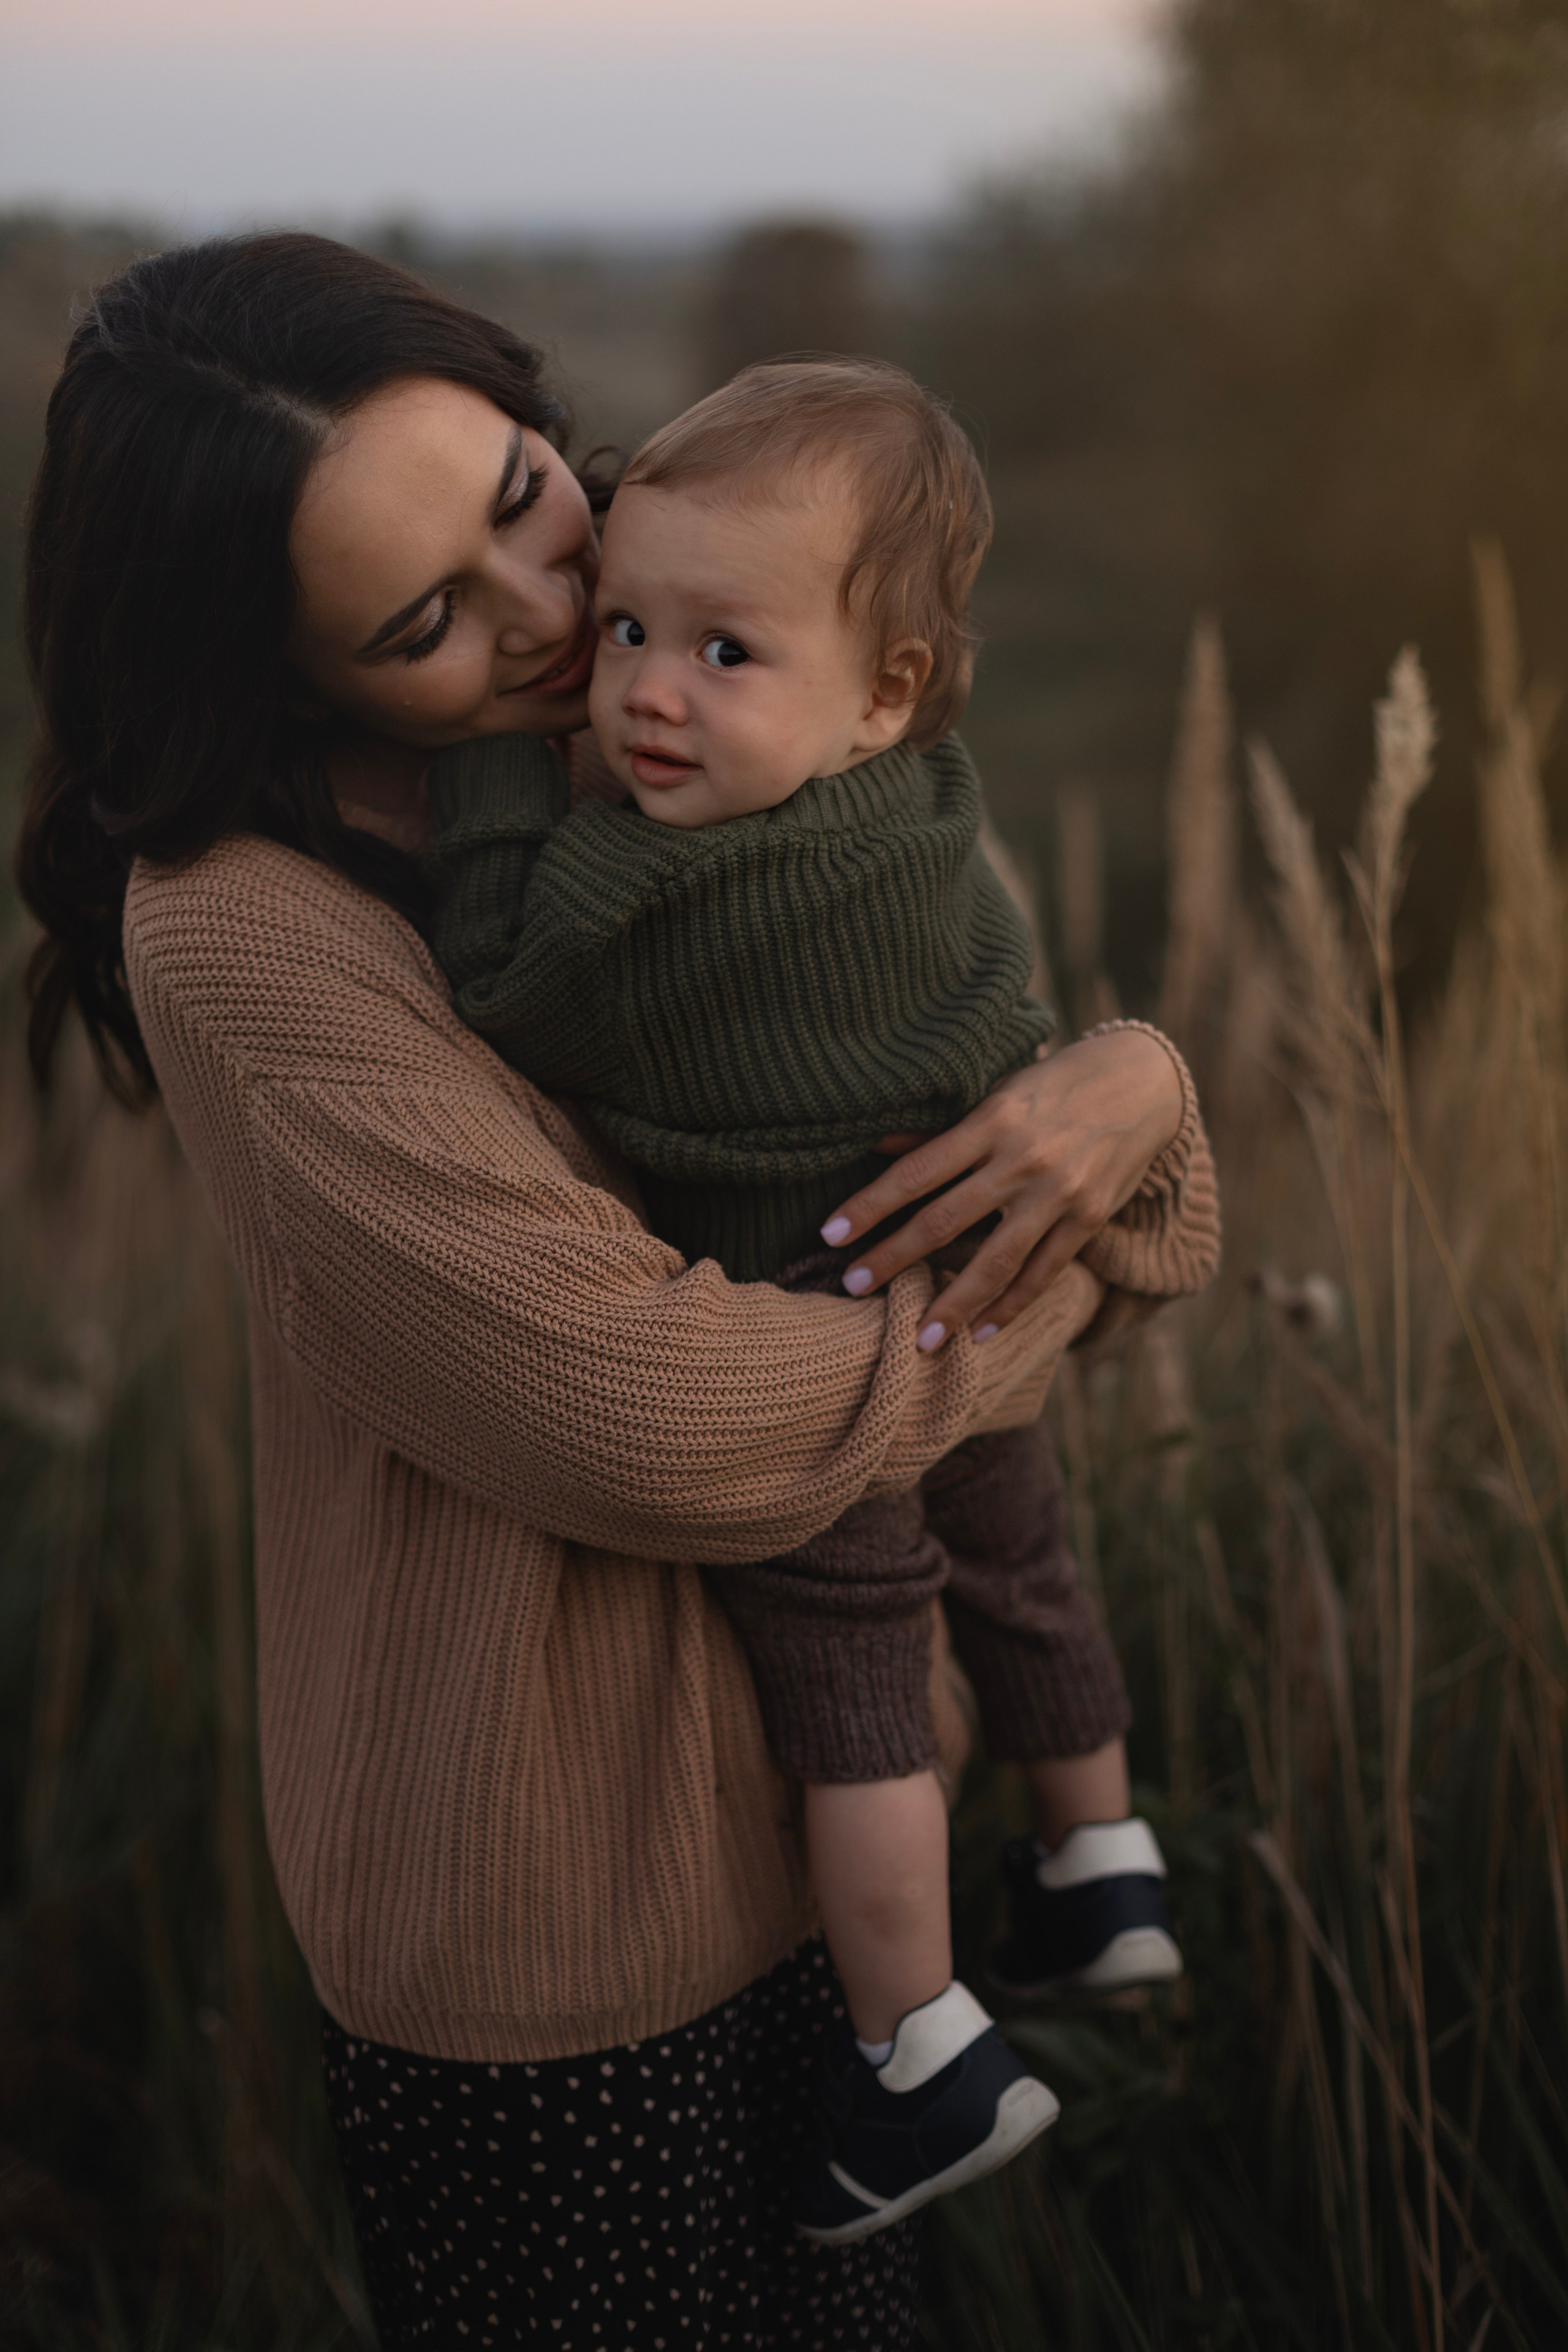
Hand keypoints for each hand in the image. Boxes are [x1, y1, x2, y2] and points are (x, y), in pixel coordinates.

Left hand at [819, 1028, 1183, 1348]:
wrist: (1144, 1084)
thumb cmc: (1055, 1085)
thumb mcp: (997, 1092)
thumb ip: (941, 1129)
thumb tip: (875, 1145)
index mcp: (992, 1120)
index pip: (916, 1171)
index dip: (871, 1204)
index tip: (831, 1234)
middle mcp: (1023, 1159)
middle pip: (945, 1220)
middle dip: (894, 1258)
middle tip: (852, 1288)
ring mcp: (1058, 1194)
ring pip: (996, 1261)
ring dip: (954, 1304)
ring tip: (919, 1340)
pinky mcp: (1088, 1219)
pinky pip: (1042, 1273)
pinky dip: (1011, 1307)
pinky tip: (981, 1334)